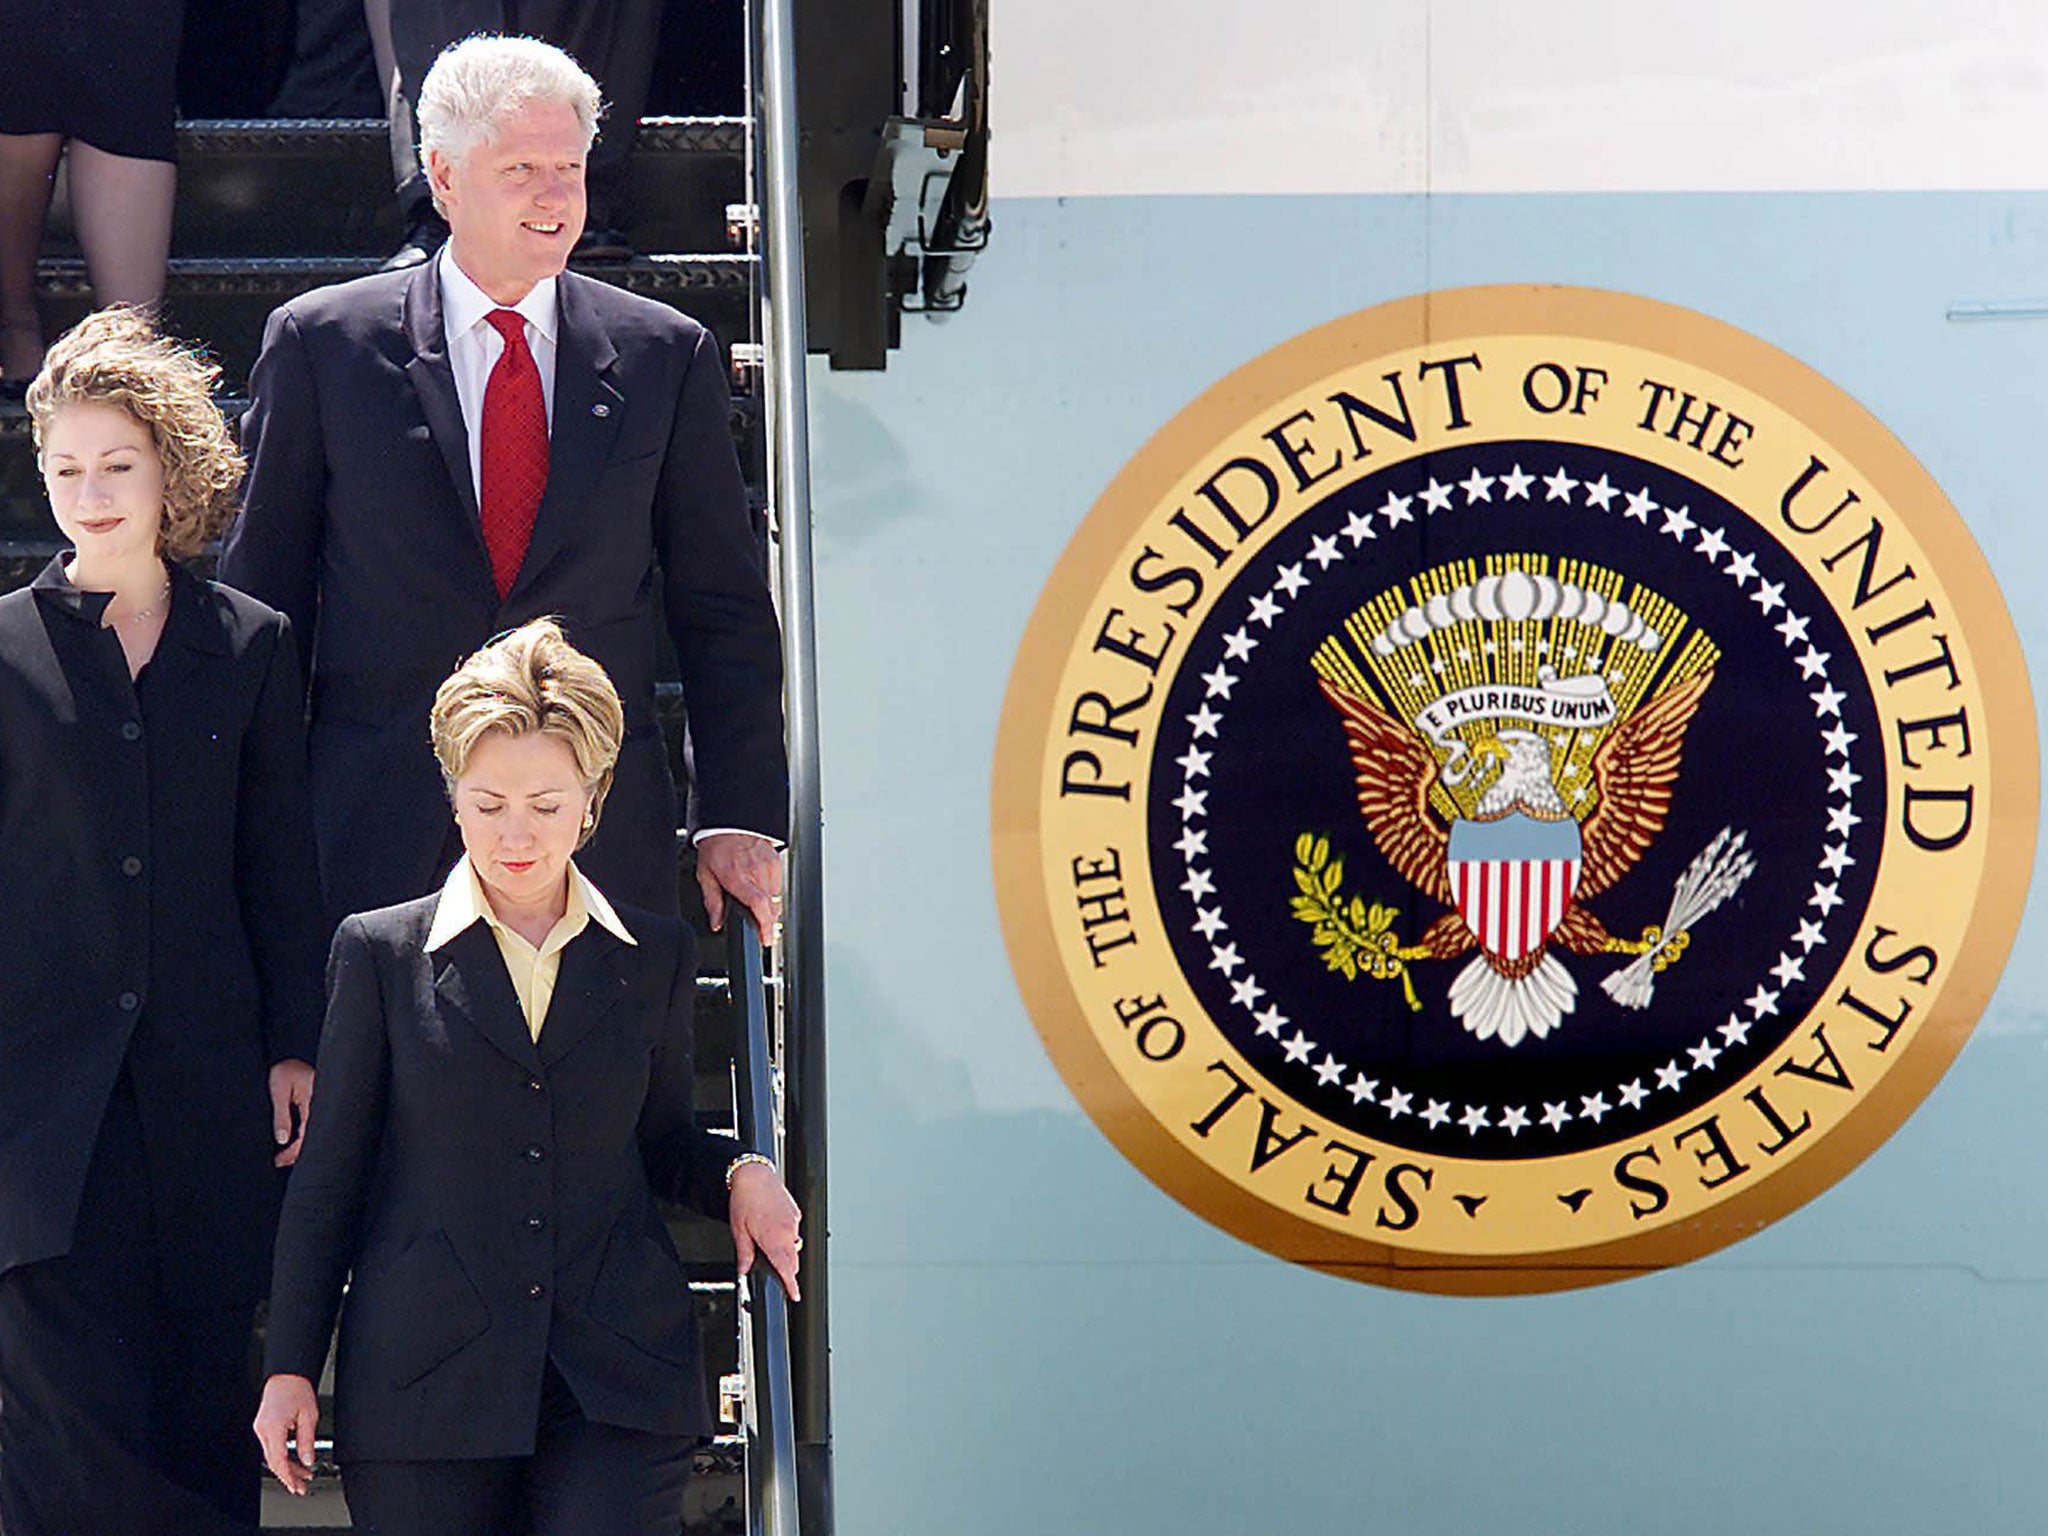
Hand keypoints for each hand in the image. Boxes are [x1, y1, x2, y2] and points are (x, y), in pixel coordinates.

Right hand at [253, 1373, 319, 1495]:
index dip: (288, 1476)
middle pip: (274, 1461)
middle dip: (288, 1476)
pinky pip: (271, 1447)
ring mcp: (260, 1428)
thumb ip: (307, 1441)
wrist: (287, 1374)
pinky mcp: (263, 1426)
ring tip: (302, 1475)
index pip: (279, 1460)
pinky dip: (282, 1455)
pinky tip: (293, 1461)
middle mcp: (263, 1429)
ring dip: (286, 1466)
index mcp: (273, 1427)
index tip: (297, 1485)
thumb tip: (308, 1460)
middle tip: (301, 1486)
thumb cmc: (297, 1388)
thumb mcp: (309, 1416)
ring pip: (272, 1455)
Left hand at [269, 1059, 314, 1167]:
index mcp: (315, 1103)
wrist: (288, 1056)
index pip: (308, 1135)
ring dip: (299, 1147)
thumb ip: (281, 1115)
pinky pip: (312, 1126)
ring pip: (313, 1133)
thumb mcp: (279, 1091)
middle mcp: (321, 1106)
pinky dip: (302, 1137)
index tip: (278, 1160)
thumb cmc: (284, 1070)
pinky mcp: (316, 1105)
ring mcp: (320, 1106)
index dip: (294, 1152)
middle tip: (279, 1162)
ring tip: (282, 1157)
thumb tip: (282, 1140)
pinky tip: (290, 1142)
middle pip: (314, 1138)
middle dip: (297, 1154)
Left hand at [696, 832, 781, 939]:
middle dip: (768, 923)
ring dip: (770, 909)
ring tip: (760, 912)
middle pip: (772, 906)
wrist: (728, 823)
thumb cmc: (716, 847)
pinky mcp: (776, 861)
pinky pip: (778, 886)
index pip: (759, 905)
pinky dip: (772, 895)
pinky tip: (761, 892)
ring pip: (777, 898)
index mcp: (737, 876)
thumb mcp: (705, 875)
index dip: (765, 925)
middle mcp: (756, 871)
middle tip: (763, 932)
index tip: (766, 938)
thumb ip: (712, 902)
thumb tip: (716, 923)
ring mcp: (768, 866)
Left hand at [729, 1162, 801, 1300]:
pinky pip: (793, 1230)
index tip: (794, 1294)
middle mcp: (787, 1231)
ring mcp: (793, 1221)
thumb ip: (744, 1254)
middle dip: (786, 1268)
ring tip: (768, 1241)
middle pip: (792, 1259)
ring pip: (793, 1245)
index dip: (791, 1284)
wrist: (754, 1174)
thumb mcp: (739, 1230)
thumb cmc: (745, 1199)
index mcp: (773, 1238)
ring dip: (785, 1250)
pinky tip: (772, 1226)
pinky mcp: (795, 1212)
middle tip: (774, 1269)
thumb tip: (744, 1270)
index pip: (786, 1268)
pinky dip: (785, 1234)